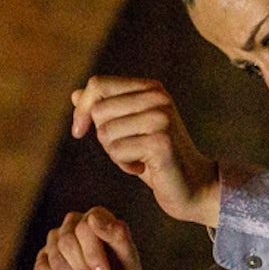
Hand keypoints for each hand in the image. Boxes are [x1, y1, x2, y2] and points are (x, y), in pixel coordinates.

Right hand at [35, 208, 180, 269]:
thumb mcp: (129, 262)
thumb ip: (118, 236)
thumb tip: (93, 218)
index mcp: (96, 217)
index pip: (84, 227)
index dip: (92, 253)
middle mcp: (73, 225)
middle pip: (67, 244)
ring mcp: (57, 242)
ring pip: (55, 259)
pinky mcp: (45, 261)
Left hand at [72, 76, 220, 225]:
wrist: (193, 185)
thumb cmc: (157, 158)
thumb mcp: (128, 130)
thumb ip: (106, 111)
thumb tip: (75, 94)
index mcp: (151, 88)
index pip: (98, 84)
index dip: (82, 108)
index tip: (79, 131)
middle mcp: (158, 98)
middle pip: (99, 111)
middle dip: (104, 137)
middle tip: (128, 149)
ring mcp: (161, 118)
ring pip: (105, 133)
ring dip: (115, 153)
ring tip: (138, 158)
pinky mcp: (161, 141)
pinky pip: (118, 152)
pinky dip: (125, 165)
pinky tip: (145, 167)